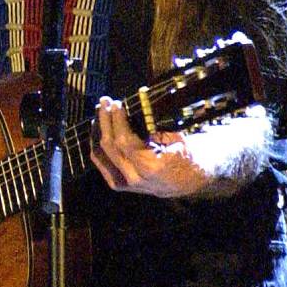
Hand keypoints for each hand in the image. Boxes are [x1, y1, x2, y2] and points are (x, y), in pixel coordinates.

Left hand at [89, 95, 208, 197]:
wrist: (190, 180)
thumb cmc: (186, 156)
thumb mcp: (176, 139)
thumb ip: (153, 127)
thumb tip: (133, 108)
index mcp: (151, 168)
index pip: (125, 141)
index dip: (117, 120)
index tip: (116, 104)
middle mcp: (135, 178)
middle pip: (110, 146)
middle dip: (105, 120)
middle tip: (105, 101)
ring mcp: (125, 184)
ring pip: (100, 154)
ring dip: (97, 130)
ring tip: (99, 111)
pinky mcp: (118, 184)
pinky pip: (100, 162)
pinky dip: (96, 144)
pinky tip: (97, 129)